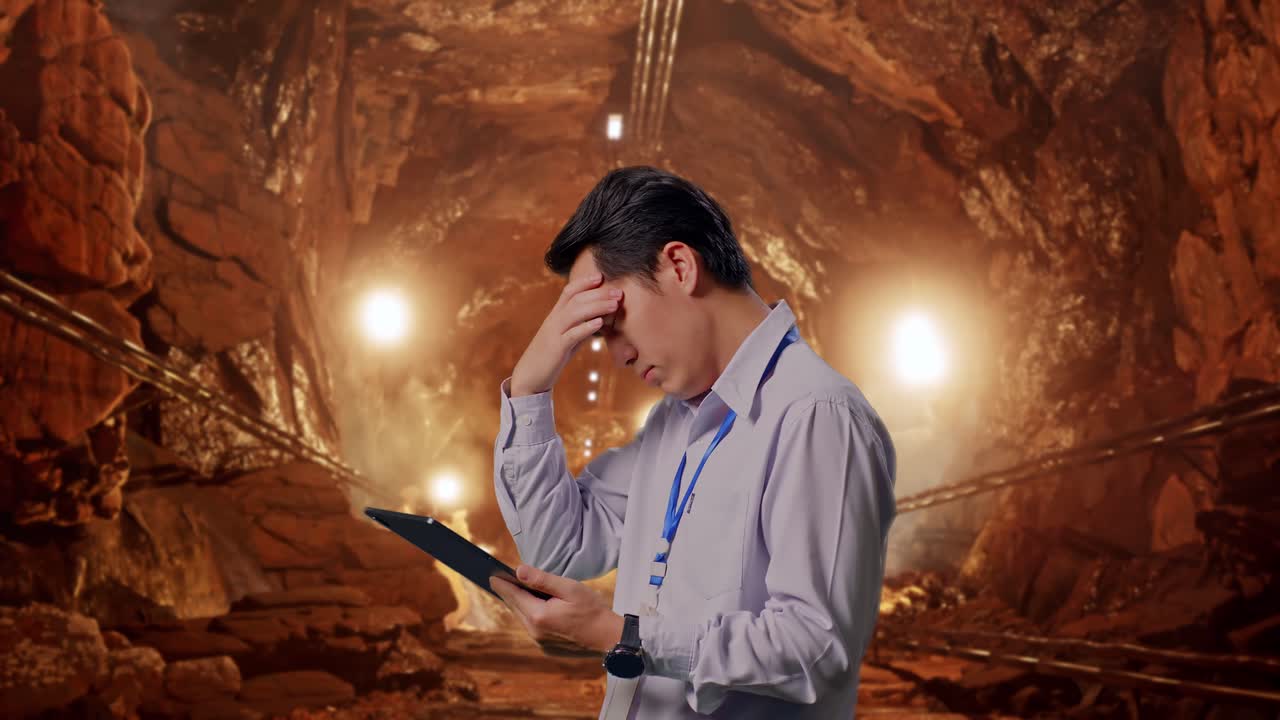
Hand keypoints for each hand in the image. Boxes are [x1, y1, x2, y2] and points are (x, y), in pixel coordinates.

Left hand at [490, 564, 623, 657]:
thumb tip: (518, 571)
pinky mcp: (546, 647)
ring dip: (520, 604)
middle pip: (515, 607)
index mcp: (539, 615)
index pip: (513, 595)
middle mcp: (535, 631)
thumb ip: (542, 580)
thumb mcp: (569, 588)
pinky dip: (530, 615)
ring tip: (516, 590)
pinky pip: (532, 627)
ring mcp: (540, 642)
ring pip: (523, 617)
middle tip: (499, 579)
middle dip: (508, 592)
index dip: (501, 584)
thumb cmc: (592, 610)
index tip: (491, 575)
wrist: (608, 638)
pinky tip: (535, 606)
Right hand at [510, 272, 621, 395]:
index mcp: (555, 316)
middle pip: (576, 299)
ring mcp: (554, 333)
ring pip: (575, 313)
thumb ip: (580, 327)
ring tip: (615, 304)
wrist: (530, 376)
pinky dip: (586, 327)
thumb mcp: (566, 338)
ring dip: (597, 306)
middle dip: (599, 293)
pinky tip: (600, 323)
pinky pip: (571, 335)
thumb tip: (599, 320)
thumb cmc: (551, 356)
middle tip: (619, 292)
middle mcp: (554, 320)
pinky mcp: (556, 348)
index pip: (569, 291)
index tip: (601, 276)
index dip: (584, 282)